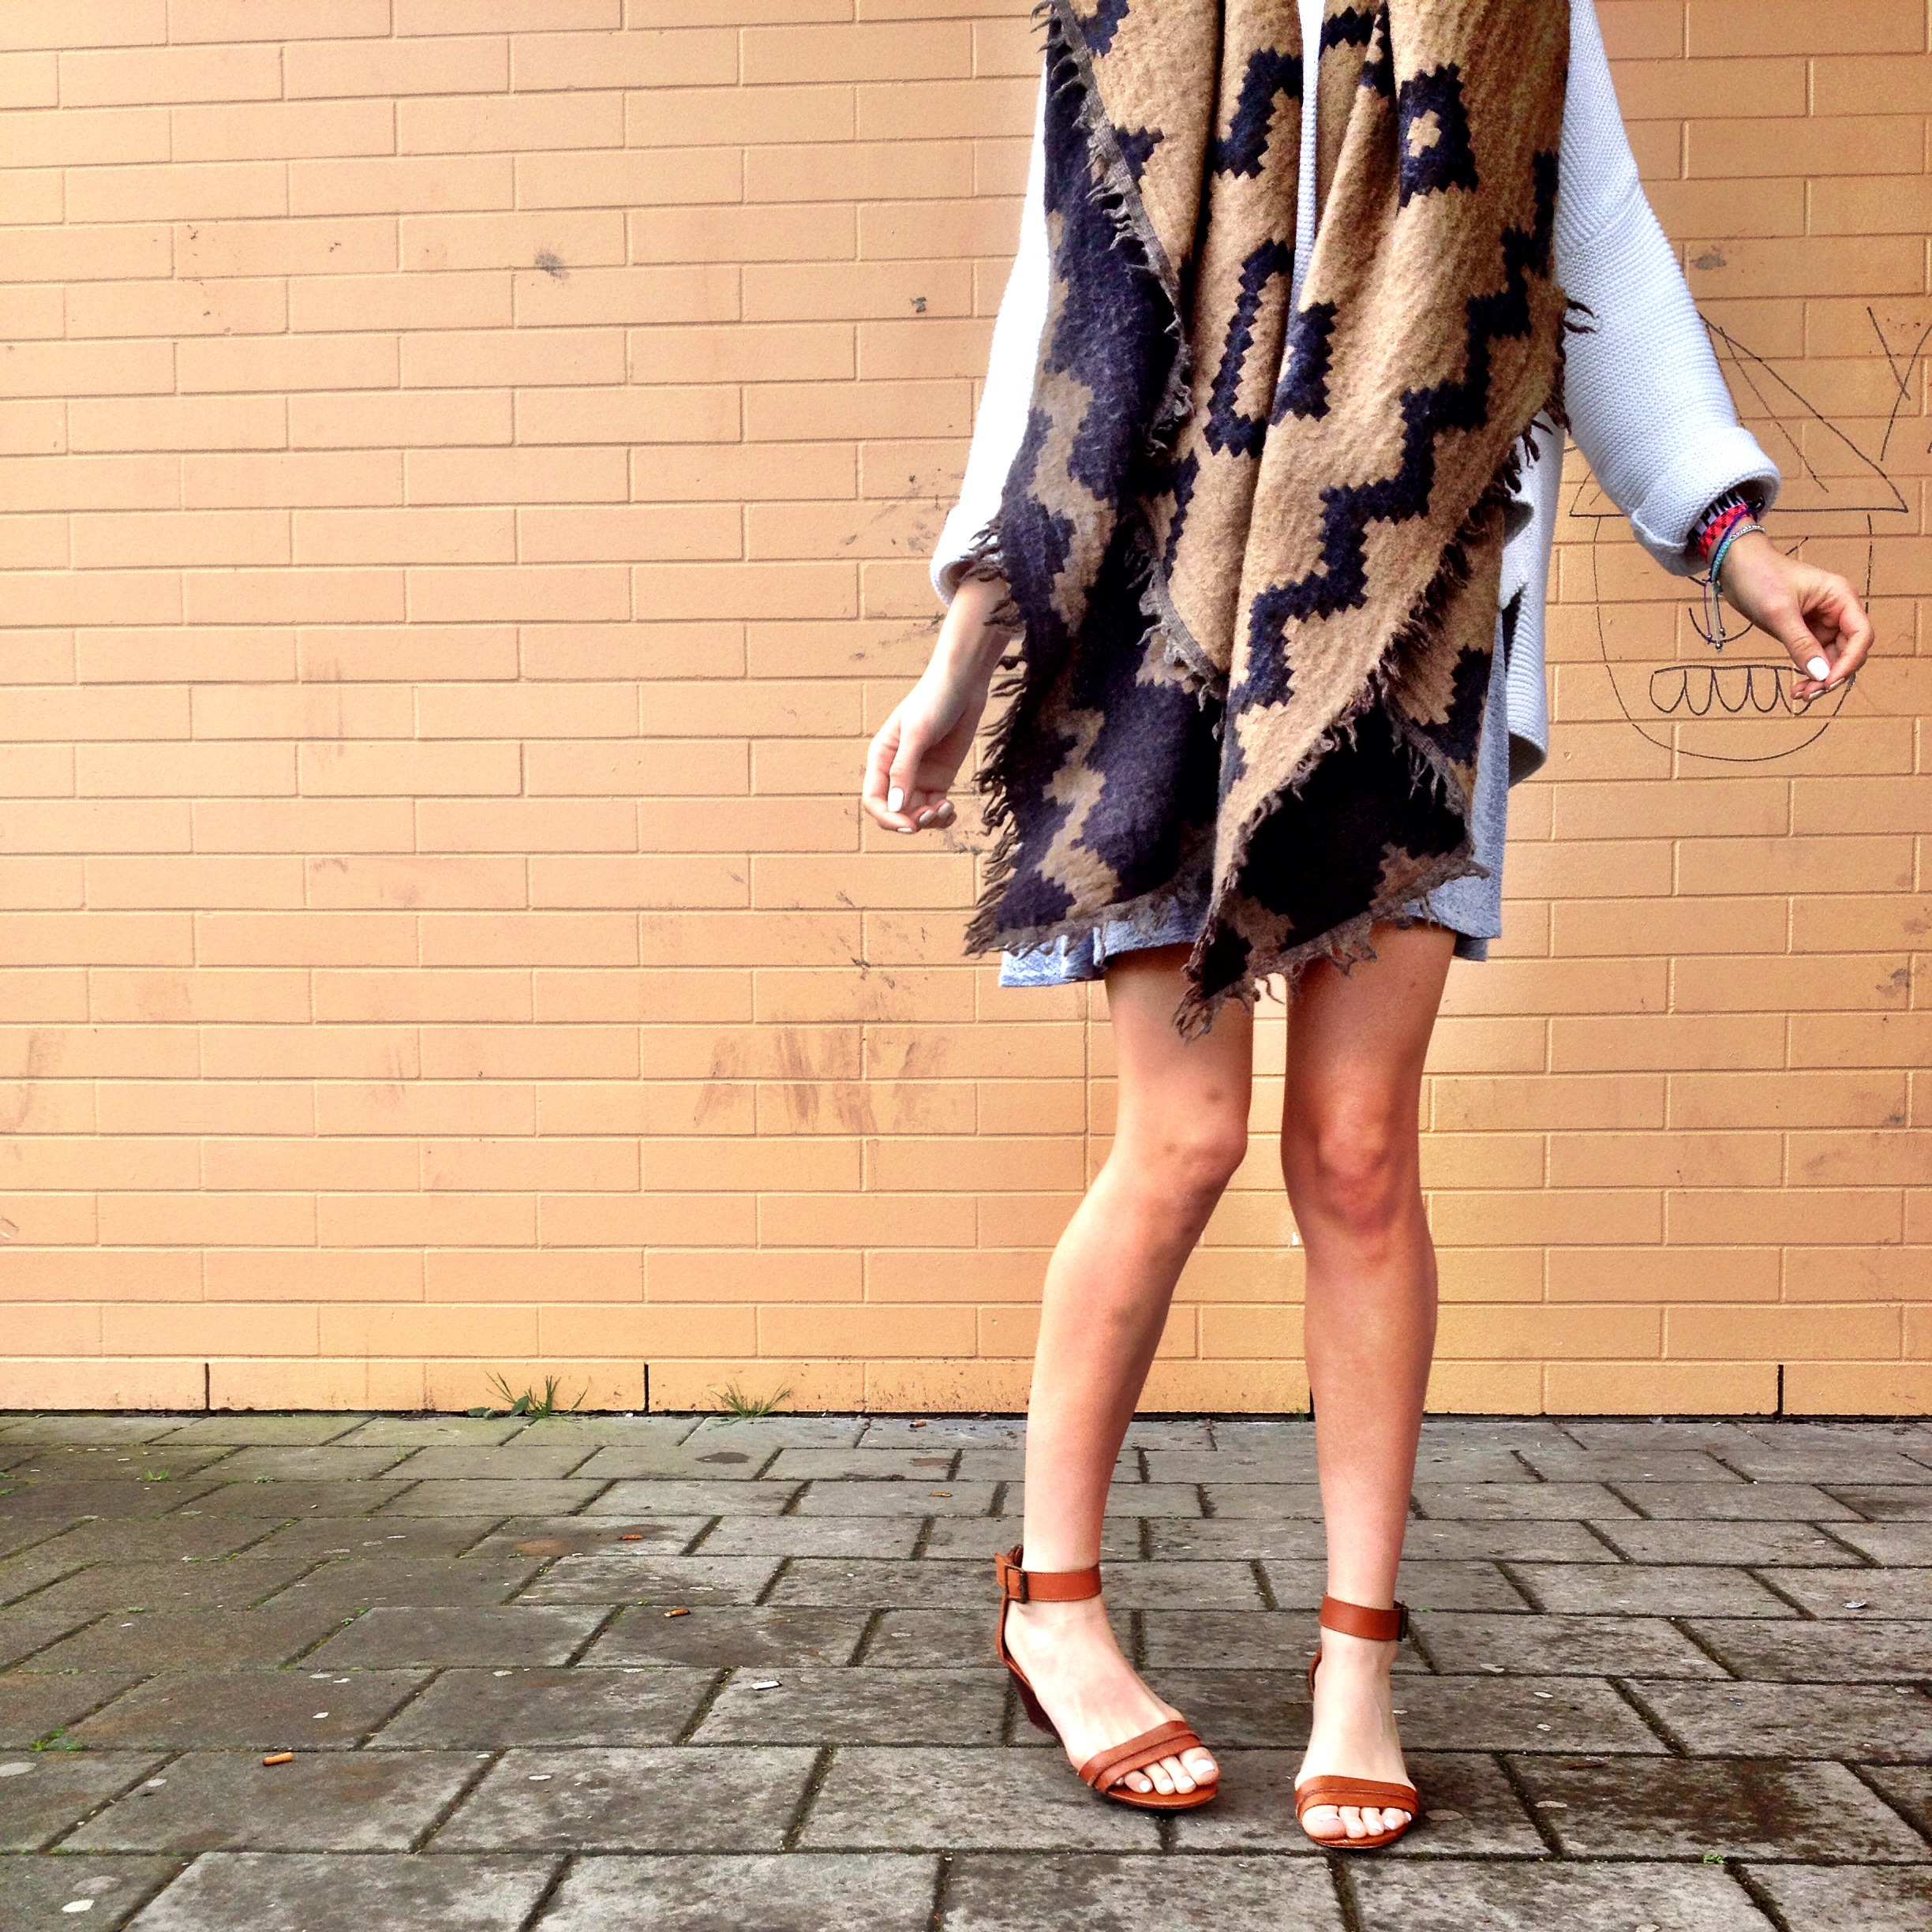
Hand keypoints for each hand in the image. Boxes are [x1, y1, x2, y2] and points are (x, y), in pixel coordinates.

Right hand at [861, 575, 1016, 835]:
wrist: (963, 685)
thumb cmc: (934, 701)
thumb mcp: (917, 734)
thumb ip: (904, 770)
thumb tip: (895, 805)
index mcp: (880, 759)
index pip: (874, 800)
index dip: (888, 817)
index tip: (910, 824)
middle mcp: (895, 772)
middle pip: (893, 811)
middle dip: (910, 820)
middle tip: (933, 813)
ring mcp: (918, 777)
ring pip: (915, 814)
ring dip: (930, 821)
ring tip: (947, 808)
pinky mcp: (939, 778)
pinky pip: (935, 808)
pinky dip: (942, 815)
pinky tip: (951, 809)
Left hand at [1715, 528, 1873, 701]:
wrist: (1736, 566)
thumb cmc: (1761, 577)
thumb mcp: (1779, 612)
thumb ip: (1801, 643)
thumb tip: (1821, 674)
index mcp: (1841, 598)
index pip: (1861, 634)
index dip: (1851, 661)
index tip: (1830, 681)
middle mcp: (1837, 611)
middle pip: (1850, 650)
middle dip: (1834, 674)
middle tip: (1811, 694)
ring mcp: (1821, 623)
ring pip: (1832, 658)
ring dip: (1821, 678)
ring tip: (1801, 695)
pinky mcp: (1805, 632)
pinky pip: (1814, 657)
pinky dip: (1809, 673)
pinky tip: (1798, 687)